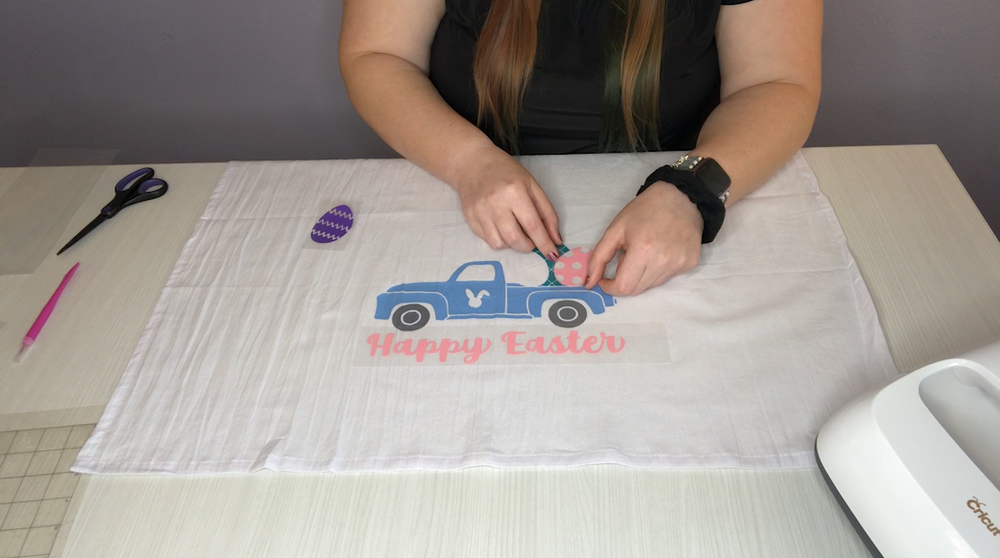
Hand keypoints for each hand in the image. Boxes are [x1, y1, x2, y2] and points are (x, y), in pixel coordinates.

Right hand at [453, 145, 561, 257]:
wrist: (473, 164)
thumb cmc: (506, 172)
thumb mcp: (532, 186)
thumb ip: (547, 213)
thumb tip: (555, 239)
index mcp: (515, 191)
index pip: (533, 225)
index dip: (544, 243)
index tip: (552, 254)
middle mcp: (496, 203)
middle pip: (515, 239)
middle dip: (528, 246)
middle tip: (531, 240)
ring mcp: (480, 212)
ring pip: (500, 244)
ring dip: (513, 244)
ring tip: (514, 229)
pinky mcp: (470, 219)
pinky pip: (488, 240)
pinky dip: (499, 239)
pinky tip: (501, 226)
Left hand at [585, 182, 702, 295]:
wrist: (681, 197)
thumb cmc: (645, 209)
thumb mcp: (615, 229)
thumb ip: (599, 258)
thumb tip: (589, 282)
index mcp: (643, 250)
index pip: (623, 287)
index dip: (609, 287)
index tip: (605, 279)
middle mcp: (663, 261)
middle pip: (636, 290)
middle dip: (624, 281)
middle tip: (626, 258)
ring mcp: (679, 264)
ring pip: (651, 285)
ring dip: (641, 275)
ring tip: (644, 252)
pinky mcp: (689, 264)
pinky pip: (666, 278)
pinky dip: (657, 270)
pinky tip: (660, 251)